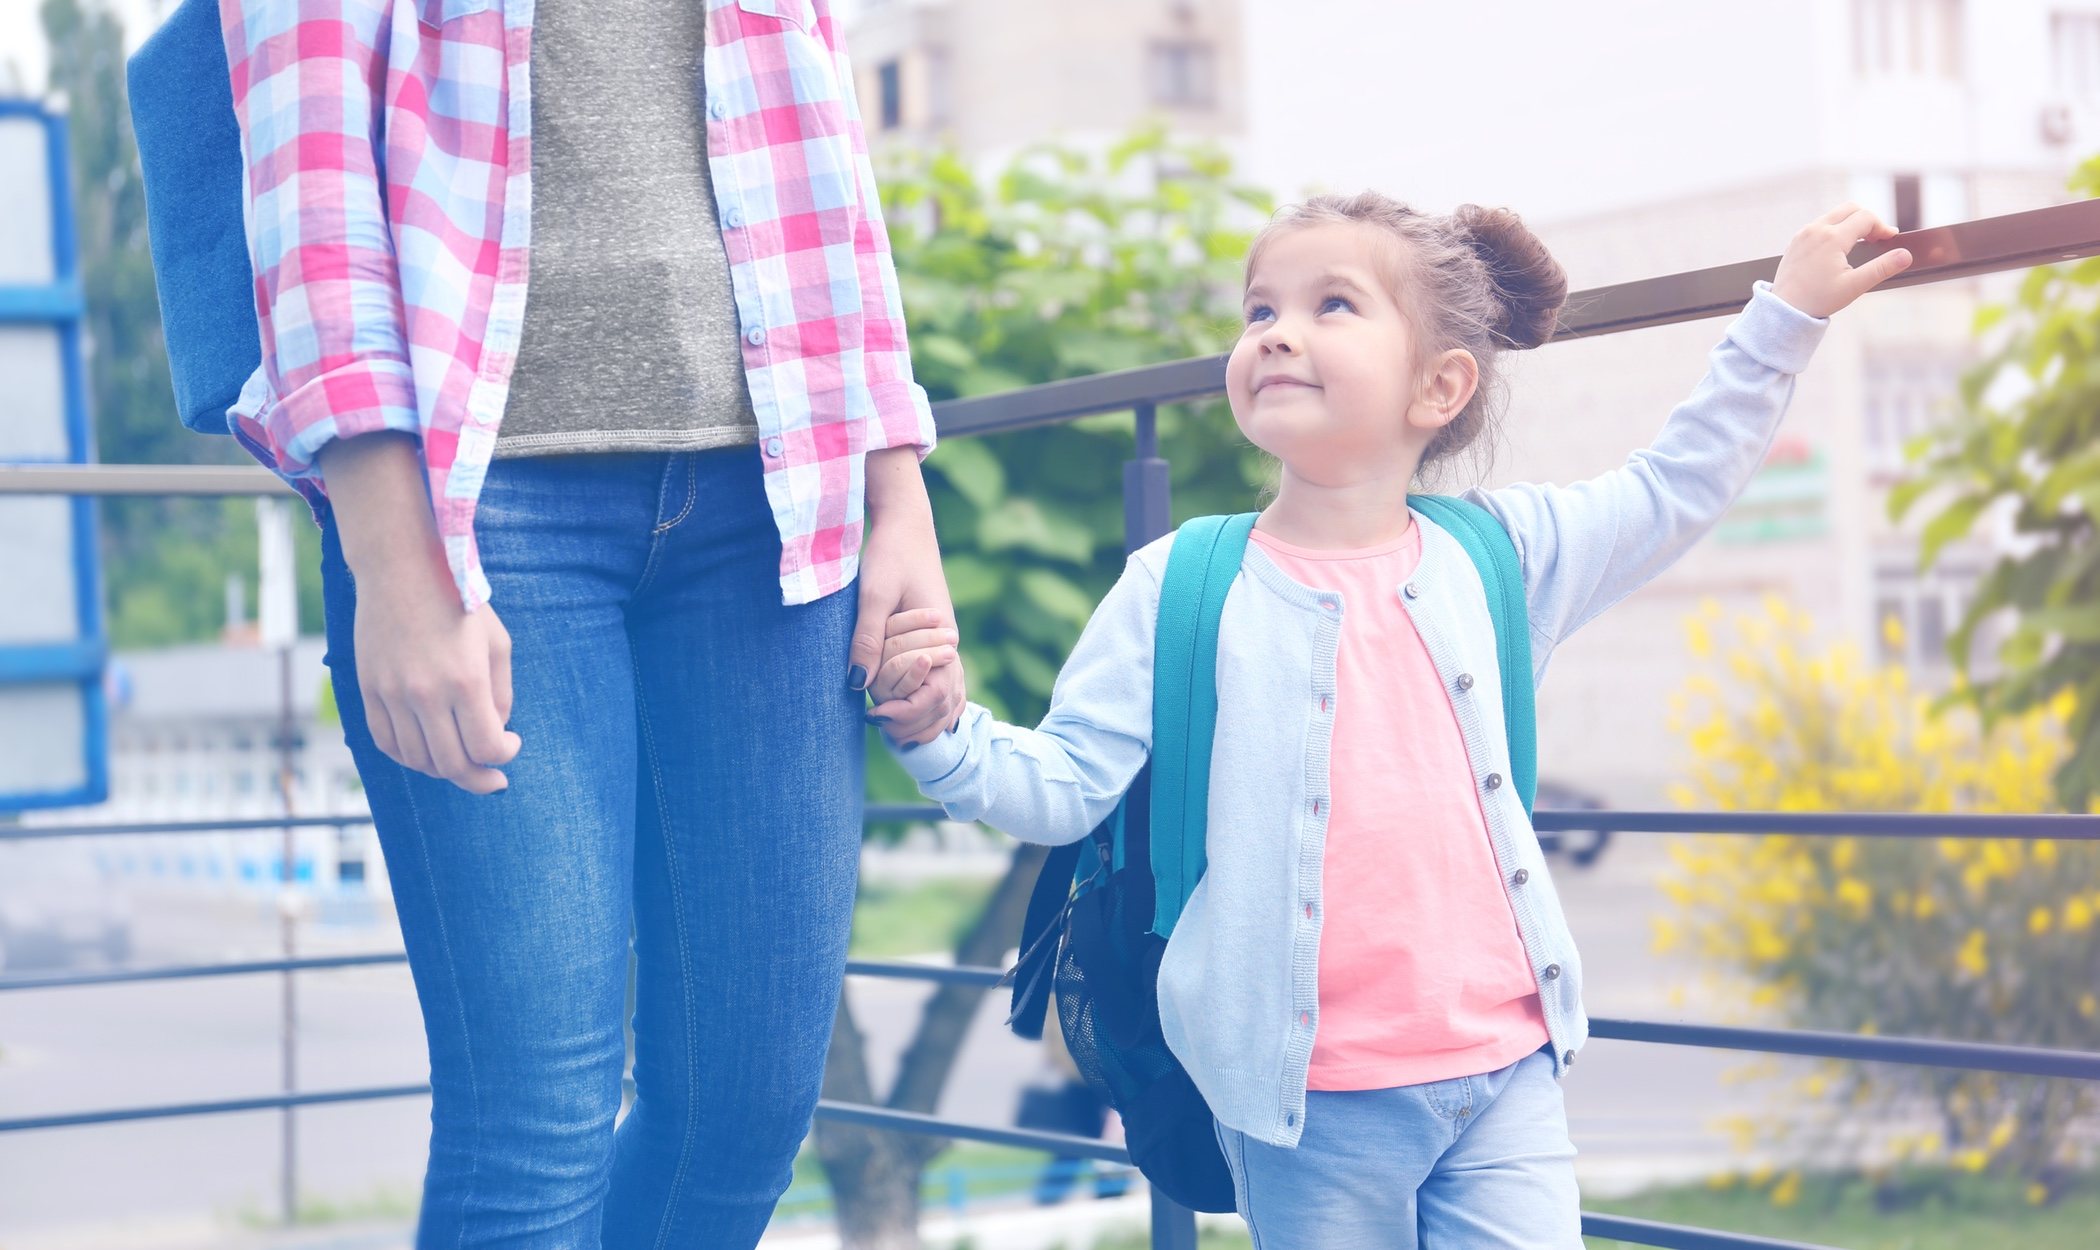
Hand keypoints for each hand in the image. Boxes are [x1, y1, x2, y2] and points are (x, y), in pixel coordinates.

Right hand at [321, 434, 520, 793]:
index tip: (512, 744)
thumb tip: (496, 733)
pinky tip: (428, 752)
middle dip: (479, 779)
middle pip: (452, 764)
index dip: (504, 756)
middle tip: (493, 778)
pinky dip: (409, 756)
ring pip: (417, 759)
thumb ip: (500, 693)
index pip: (486, 748)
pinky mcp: (368, 690)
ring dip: (444, 769)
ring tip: (462, 761)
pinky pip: (386, 742)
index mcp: (465, 680)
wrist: (401, 568)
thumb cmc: (458, 602)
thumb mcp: (497, 642)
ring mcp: (391, 694)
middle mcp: (426, 693)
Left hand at [850, 447, 966, 743]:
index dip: (907, 713)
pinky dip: (934, 705)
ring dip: (926, 720)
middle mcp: (948, 646)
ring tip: (896, 736)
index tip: (874, 715)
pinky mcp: (934, 640)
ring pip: (949, 697)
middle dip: (916, 725)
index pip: (936, 694)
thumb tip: (857, 684)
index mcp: (940, 637)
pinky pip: (944, 682)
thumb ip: (868, 638)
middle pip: (945, 704)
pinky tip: (916, 719)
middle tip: (880, 730)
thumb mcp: (874, 595)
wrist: (906, 525)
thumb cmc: (891, 554)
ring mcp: (944, 644)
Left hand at [1770, 203, 1913, 318]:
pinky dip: (1835, 228)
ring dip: (1851, 222)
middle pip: (1851, 208)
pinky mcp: (1796, 240)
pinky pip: (1820, 224)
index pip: (1866, 217)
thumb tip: (1905, 255)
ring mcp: (1804, 233)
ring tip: (1861, 243)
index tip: (1890, 239)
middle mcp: (1816, 229)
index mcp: (1832, 238)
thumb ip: (1882, 268)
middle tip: (1876, 238)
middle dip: (1868, 219)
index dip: (1882, 226)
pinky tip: (1839, 248)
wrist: (1784, 309)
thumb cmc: (1818, 300)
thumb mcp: (1854, 286)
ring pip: (1834, 214)